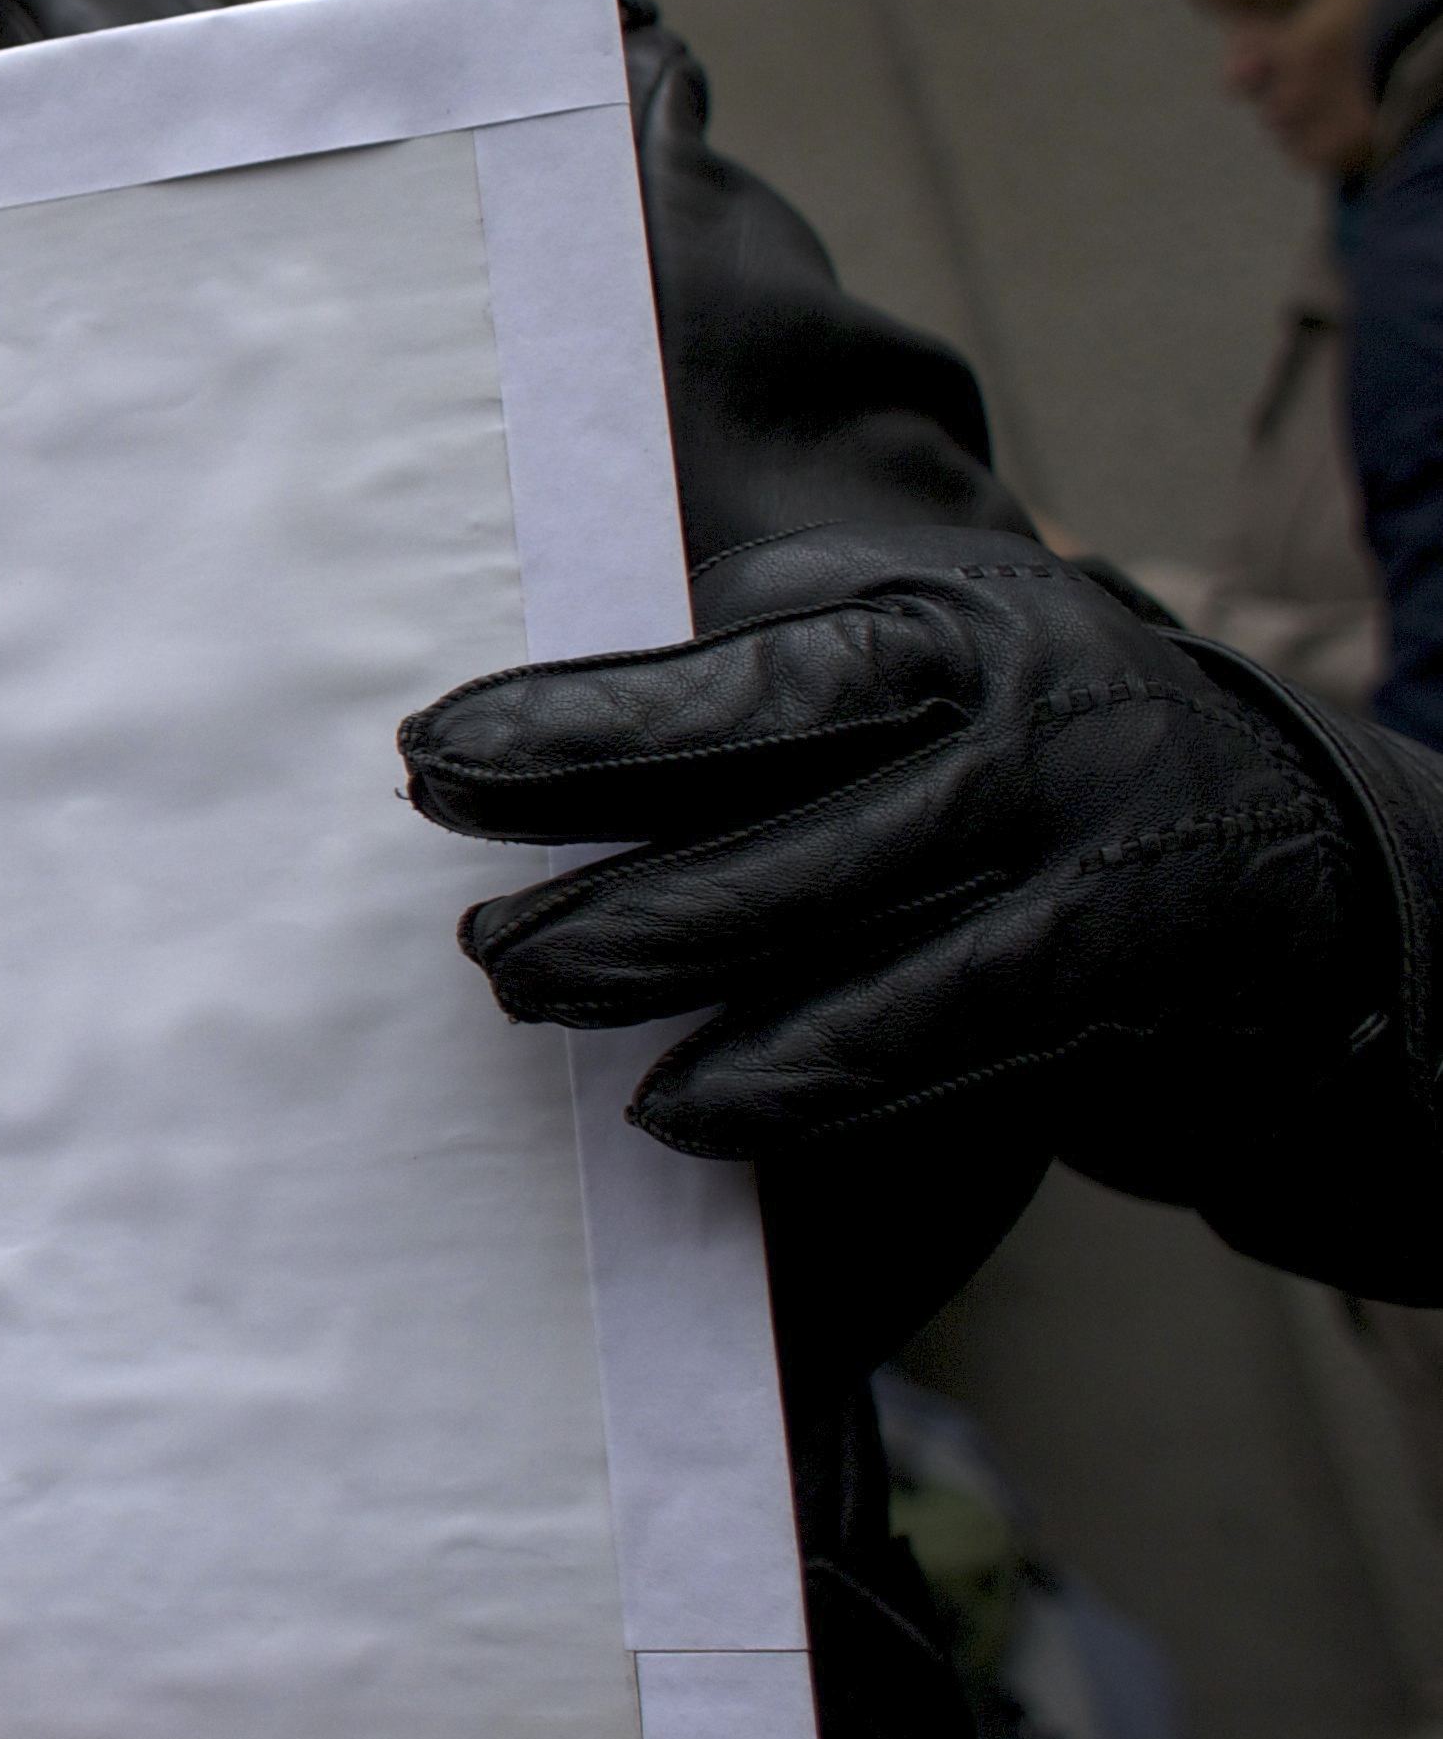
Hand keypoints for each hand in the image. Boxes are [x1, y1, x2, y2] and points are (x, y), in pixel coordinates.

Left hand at [396, 526, 1376, 1158]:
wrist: (1306, 855)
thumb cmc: (1027, 735)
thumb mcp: (924, 643)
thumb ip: (765, 645)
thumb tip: (549, 687)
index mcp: (945, 628)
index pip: (740, 678)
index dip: (579, 721)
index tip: (433, 758)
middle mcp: (1020, 738)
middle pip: (786, 823)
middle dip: (612, 890)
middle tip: (476, 939)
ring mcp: (1078, 869)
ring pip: (850, 949)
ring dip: (678, 991)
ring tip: (534, 1002)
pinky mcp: (1110, 992)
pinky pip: (931, 1048)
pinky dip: (799, 1084)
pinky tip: (678, 1110)